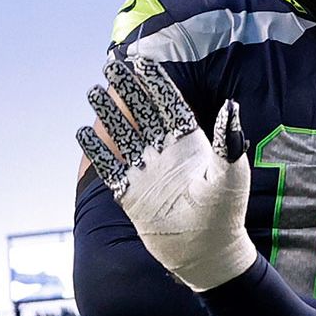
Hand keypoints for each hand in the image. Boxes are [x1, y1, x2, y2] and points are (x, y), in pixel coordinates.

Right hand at [76, 53, 254, 291]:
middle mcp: (166, 154)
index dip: (156, 83)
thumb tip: (232, 107)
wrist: (205, 254)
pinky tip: (83, 133)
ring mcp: (146, 172)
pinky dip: (96, 151)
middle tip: (110, 64)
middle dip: (127, 90)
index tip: (141, 61)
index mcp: (190, 143)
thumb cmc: (224, 215)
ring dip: (108, 115)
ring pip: (123, 136)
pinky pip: (109, 167)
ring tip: (93, 92)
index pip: (169, 105)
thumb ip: (229, 141)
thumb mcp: (230, 176)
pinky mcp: (130, 194)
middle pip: (142, 113)